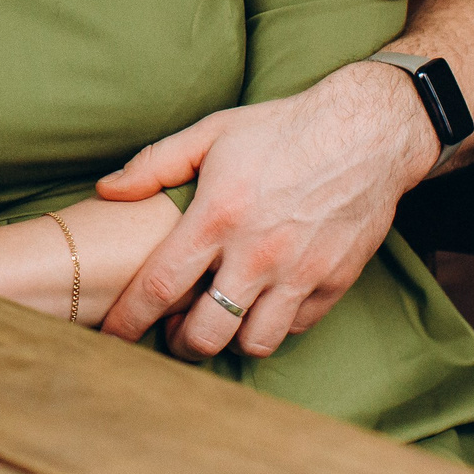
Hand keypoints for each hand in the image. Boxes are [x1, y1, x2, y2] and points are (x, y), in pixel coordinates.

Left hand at [94, 63, 432, 359]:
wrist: (366, 133)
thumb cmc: (282, 129)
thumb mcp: (212, 132)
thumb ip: (156, 164)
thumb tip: (106, 190)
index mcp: (218, 216)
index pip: (160, 285)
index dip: (129, 319)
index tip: (113, 334)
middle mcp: (257, 253)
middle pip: (206, 333)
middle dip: (180, 344)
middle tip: (172, 333)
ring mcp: (299, 272)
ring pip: (254, 343)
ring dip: (230, 339)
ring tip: (219, 323)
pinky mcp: (333, 282)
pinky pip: (295, 327)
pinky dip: (275, 324)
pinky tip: (262, 304)